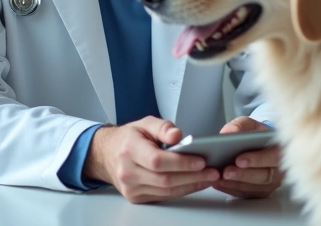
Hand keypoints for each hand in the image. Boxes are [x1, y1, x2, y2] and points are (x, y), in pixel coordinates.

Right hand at [83, 116, 219, 202]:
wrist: (107, 155)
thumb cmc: (129, 138)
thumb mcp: (145, 123)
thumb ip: (163, 127)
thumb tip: (178, 135)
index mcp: (129, 150)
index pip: (157, 160)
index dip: (181, 162)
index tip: (201, 160)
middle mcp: (127, 172)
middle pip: (164, 179)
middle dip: (193, 176)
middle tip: (213, 171)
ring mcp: (131, 188)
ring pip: (166, 191)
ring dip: (191, 185)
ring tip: (209, 177)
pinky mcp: (136, 197)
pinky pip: (164, 196)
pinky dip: (182, 190)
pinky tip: (195, 182)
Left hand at [213, 116, 283, 198]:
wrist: (256, 146)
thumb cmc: (254, 135)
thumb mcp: (247, 124)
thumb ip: (239, 126)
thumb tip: (227, 134)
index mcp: (281, 148)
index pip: (274, 156)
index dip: (257, 160)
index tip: (239, 160)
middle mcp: (280, 168)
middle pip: (265, 176)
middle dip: (243, 175)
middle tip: (226, 172)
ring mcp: (272, 182)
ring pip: (256, 188)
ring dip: (236, 184)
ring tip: (219, 178)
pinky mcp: (261, 191)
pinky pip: (248, 194)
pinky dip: (232, 190)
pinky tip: (220, 183)